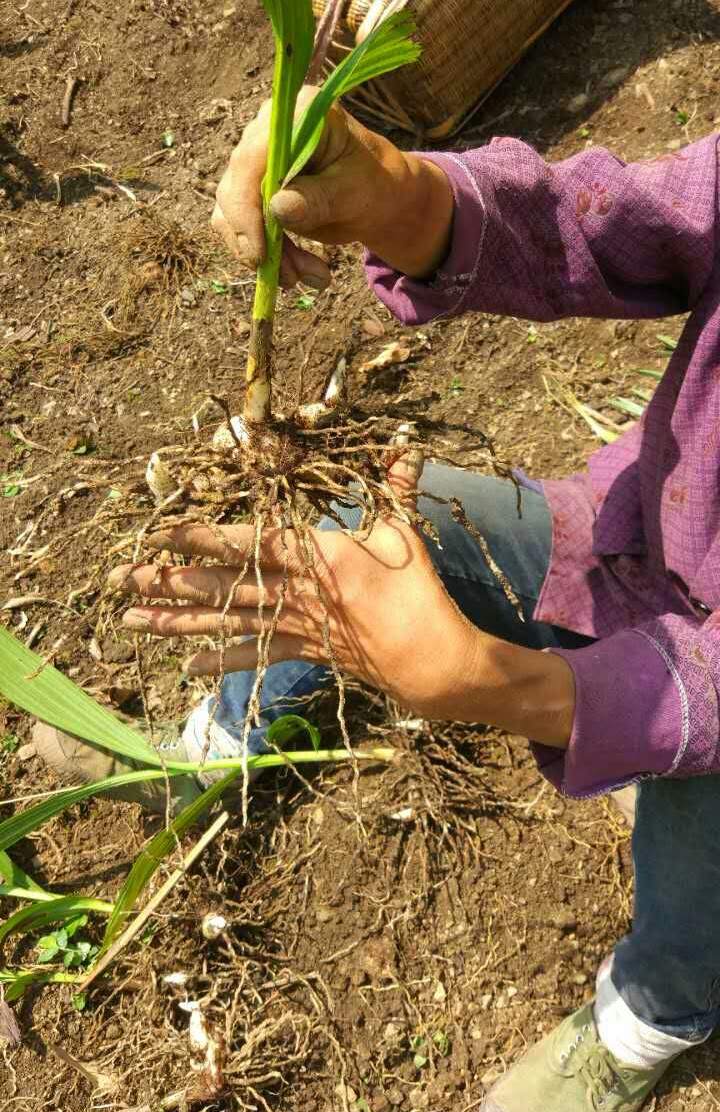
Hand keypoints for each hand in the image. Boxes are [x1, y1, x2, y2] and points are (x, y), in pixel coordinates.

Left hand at [108, 456, 574, 747]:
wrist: (431, 659)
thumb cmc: (418, 591)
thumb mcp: (404, 533)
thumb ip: (394, 488)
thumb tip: (403, 445)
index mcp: (316, 556)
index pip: (247, 543)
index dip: (202, 537)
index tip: (163, 532)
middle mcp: (294, 592)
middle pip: (219, 585)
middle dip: (167, 580)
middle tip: (121, 577)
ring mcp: (294, 626)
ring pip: (223, 622)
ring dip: (175, 621)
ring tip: (131, 619)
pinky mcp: (303, 652)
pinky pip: (255, 657)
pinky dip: (222, 660)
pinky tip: (188, 666)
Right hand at [212, 89, 453, 284]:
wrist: (379, 195)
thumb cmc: (375, 185)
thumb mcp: (356, 193)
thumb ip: (320, 198)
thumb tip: (278, 208)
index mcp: (297, 114)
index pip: (252, 158)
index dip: (246, 207)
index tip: (260, 254)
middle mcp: (266, 130)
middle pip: (236, 189)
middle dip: (261, 242)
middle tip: (293, 279)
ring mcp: (255, 160)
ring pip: (232, 215)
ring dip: (266, 256)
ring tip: (310, 277)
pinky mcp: (251, 189)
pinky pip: (239, 228)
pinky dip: (267, 256)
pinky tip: (299, 273)